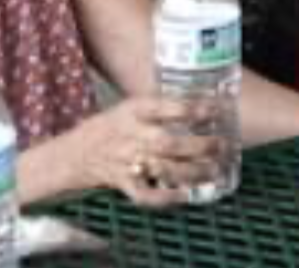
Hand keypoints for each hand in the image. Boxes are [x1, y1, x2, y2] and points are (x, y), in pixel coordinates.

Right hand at [61, 96, 227, 206]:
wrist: (75, 152)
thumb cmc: (109, 126)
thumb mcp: (128, 107)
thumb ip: (157, 108)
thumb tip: (198, 101)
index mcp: (132, 111)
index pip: (164, 107)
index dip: (191, 109)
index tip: (215, 110)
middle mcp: (131, 135)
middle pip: (169, 141)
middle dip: (199, 145)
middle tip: (222, 145)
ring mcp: (126, 161)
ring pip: (164, 168)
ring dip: (193, 171)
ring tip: (215, 170)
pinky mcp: (124, 183)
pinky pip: (146, 194)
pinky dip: (166, 197)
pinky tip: (185, 195)